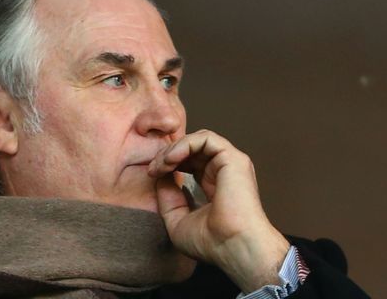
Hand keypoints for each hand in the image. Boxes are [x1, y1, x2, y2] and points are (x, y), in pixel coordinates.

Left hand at [148, 130, 289, 293]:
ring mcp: (230, 164)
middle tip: (152, 169)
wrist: (232, 248)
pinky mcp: (233, 159)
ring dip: (174, 148)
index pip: (189, 162)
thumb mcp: (177, 219)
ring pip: (198, 140)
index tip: (152, 174)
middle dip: (167, 154)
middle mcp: (224, 173)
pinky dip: (185, 143)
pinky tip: (172, 159)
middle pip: (192, 149)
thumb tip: (160, 175)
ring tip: (161, 164)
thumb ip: (167, 197)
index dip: (168, 163)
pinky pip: (206, 138)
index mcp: (214, 185)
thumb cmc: (211, 243)